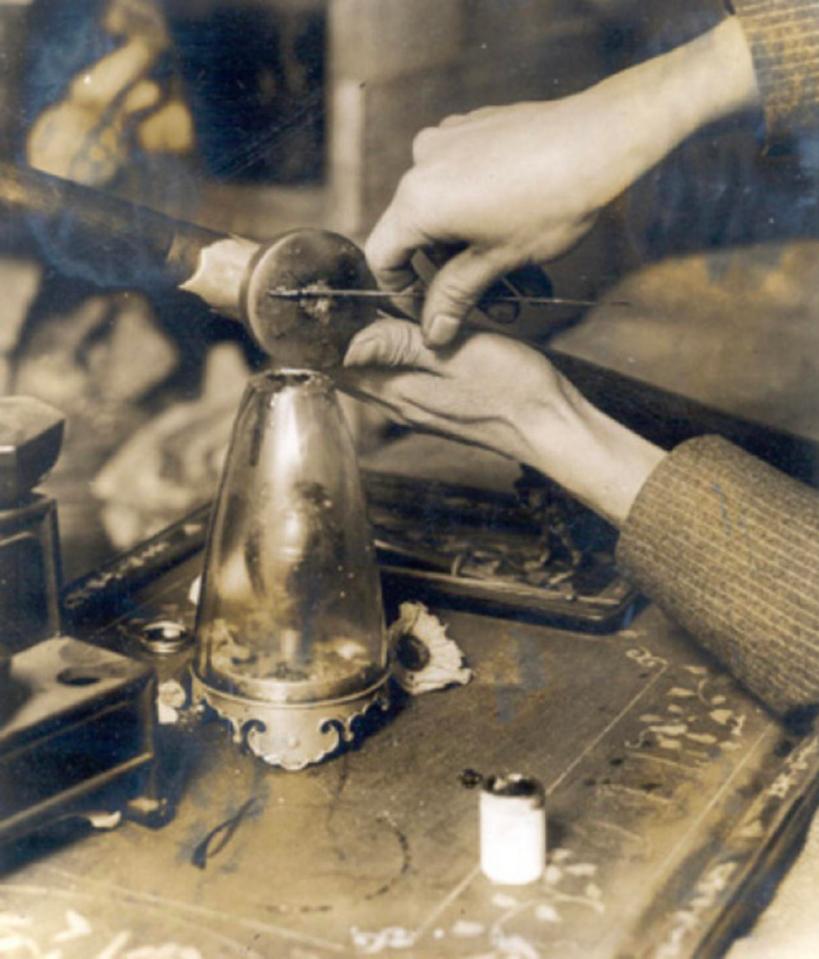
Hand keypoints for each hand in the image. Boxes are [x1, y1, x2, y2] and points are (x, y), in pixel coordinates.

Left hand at [342, 319, 664, 526]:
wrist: (550, 427)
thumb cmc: (512, 388)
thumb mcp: (453, 355)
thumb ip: (399, 346)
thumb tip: (347, 346)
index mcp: (397, 391)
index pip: (336, 368)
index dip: (317, 339)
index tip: (308, 306)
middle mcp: (401, 405)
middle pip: (351, 371)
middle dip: (336, 338)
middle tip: (330, 297)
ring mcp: (420, 409)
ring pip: (375, 374)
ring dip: (364, 345)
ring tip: (362, 307)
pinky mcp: (439, 407)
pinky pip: (400, 378)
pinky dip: (392, 355)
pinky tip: (406, 333)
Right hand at [366, 17, 757, 346]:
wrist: (603, 137)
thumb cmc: (553, 201)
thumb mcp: (499, 262)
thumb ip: (456, 297)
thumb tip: (432, 332)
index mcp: (417, 201)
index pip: (382, 257)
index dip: (402, 293)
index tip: (433, 312)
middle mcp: (422, 164)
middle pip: (417, 234)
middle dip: (452, 274)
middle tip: (493, 300)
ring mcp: (447, 139)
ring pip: (444, 209)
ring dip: (471, 246)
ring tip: (517, 271)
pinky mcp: (473, 127)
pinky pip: (461, 178)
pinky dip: (479, 209)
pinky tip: (519, 224)